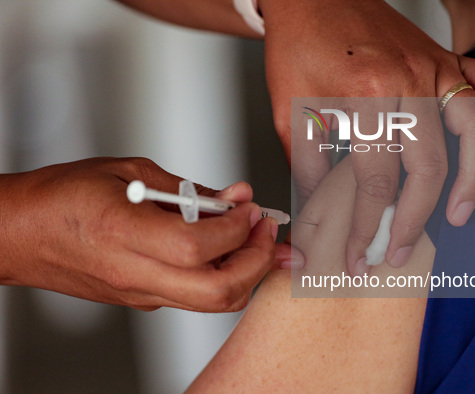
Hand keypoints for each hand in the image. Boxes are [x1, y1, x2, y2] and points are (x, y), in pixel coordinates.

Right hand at [0, 158, 277, 311]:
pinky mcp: (142, 300)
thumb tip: (234, 196)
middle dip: (256, 261)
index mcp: (124, 233)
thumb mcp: (130, 171)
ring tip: (256, 238)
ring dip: (247, 272)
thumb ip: (188, 189)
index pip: (200, 246)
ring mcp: (139, 293)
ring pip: (213, 302)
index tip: (250, 207)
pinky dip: (223, 276)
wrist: (19, 233)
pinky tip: (229, 250)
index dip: (237, 228)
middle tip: (265, 230)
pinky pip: (195, 297)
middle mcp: (134, 273)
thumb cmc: (63, 196)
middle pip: (218, 291)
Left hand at [260, 0, 474, 272]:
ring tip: (459, 216)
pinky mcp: (445, 58)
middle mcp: (408, 81)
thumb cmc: (299, 45)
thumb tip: (317, 210)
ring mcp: (434, 67)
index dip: (366, 227)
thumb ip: (309, 164)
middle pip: (428, 166)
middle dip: (413, 220)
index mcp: (365, 96)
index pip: (374, 181)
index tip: (358, 256)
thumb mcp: (291, 109)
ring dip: (473, 179)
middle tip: (400, 252)